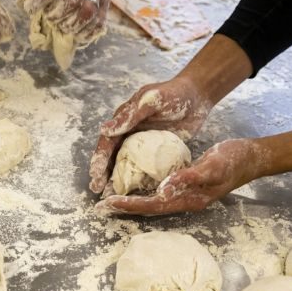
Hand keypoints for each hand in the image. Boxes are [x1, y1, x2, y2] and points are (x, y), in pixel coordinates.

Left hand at [23, 0, 122, 41]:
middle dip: (57, 13)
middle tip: (49, 18)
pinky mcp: (106, 4)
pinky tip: (77, 34)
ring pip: (88, 11)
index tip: (30, 8)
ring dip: (72, 24)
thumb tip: (24, 4)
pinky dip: (87, 32)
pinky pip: (99, 21)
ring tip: (63, 27)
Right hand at [88, 77, 213, 193]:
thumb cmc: (172, 94)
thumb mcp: (150, 101)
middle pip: (112, 155)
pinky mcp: (156, 151)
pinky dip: (138, 179)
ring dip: (116, 178)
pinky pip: (144, 167)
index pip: (107, 142)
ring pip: (125, 163)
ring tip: (109, 196)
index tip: (95, 175)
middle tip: (97, 190)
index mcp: (124, 120)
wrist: (197, 96)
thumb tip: (104, 129)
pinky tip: (135, 192)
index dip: (99, 159)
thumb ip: (129, 116)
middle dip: (102, 172)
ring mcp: (142, 143)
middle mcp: (129, 132)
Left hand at [95, 139, 263, 215]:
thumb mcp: (211, 166)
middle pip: (149, 208)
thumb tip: (162, 189)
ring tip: (112, 200)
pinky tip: (136, 185)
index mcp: (188, 199)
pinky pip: (162, 191)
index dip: (129, 205)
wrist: (252, 157)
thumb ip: (187, 178)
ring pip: (154, 201)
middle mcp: (185, 200)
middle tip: (101, 206)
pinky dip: (146, 190)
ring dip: (133, 201)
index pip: (152, 205)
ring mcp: (187, 194)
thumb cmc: (233, 160)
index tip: (108, 203)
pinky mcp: (188, 184)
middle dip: (125, 207)